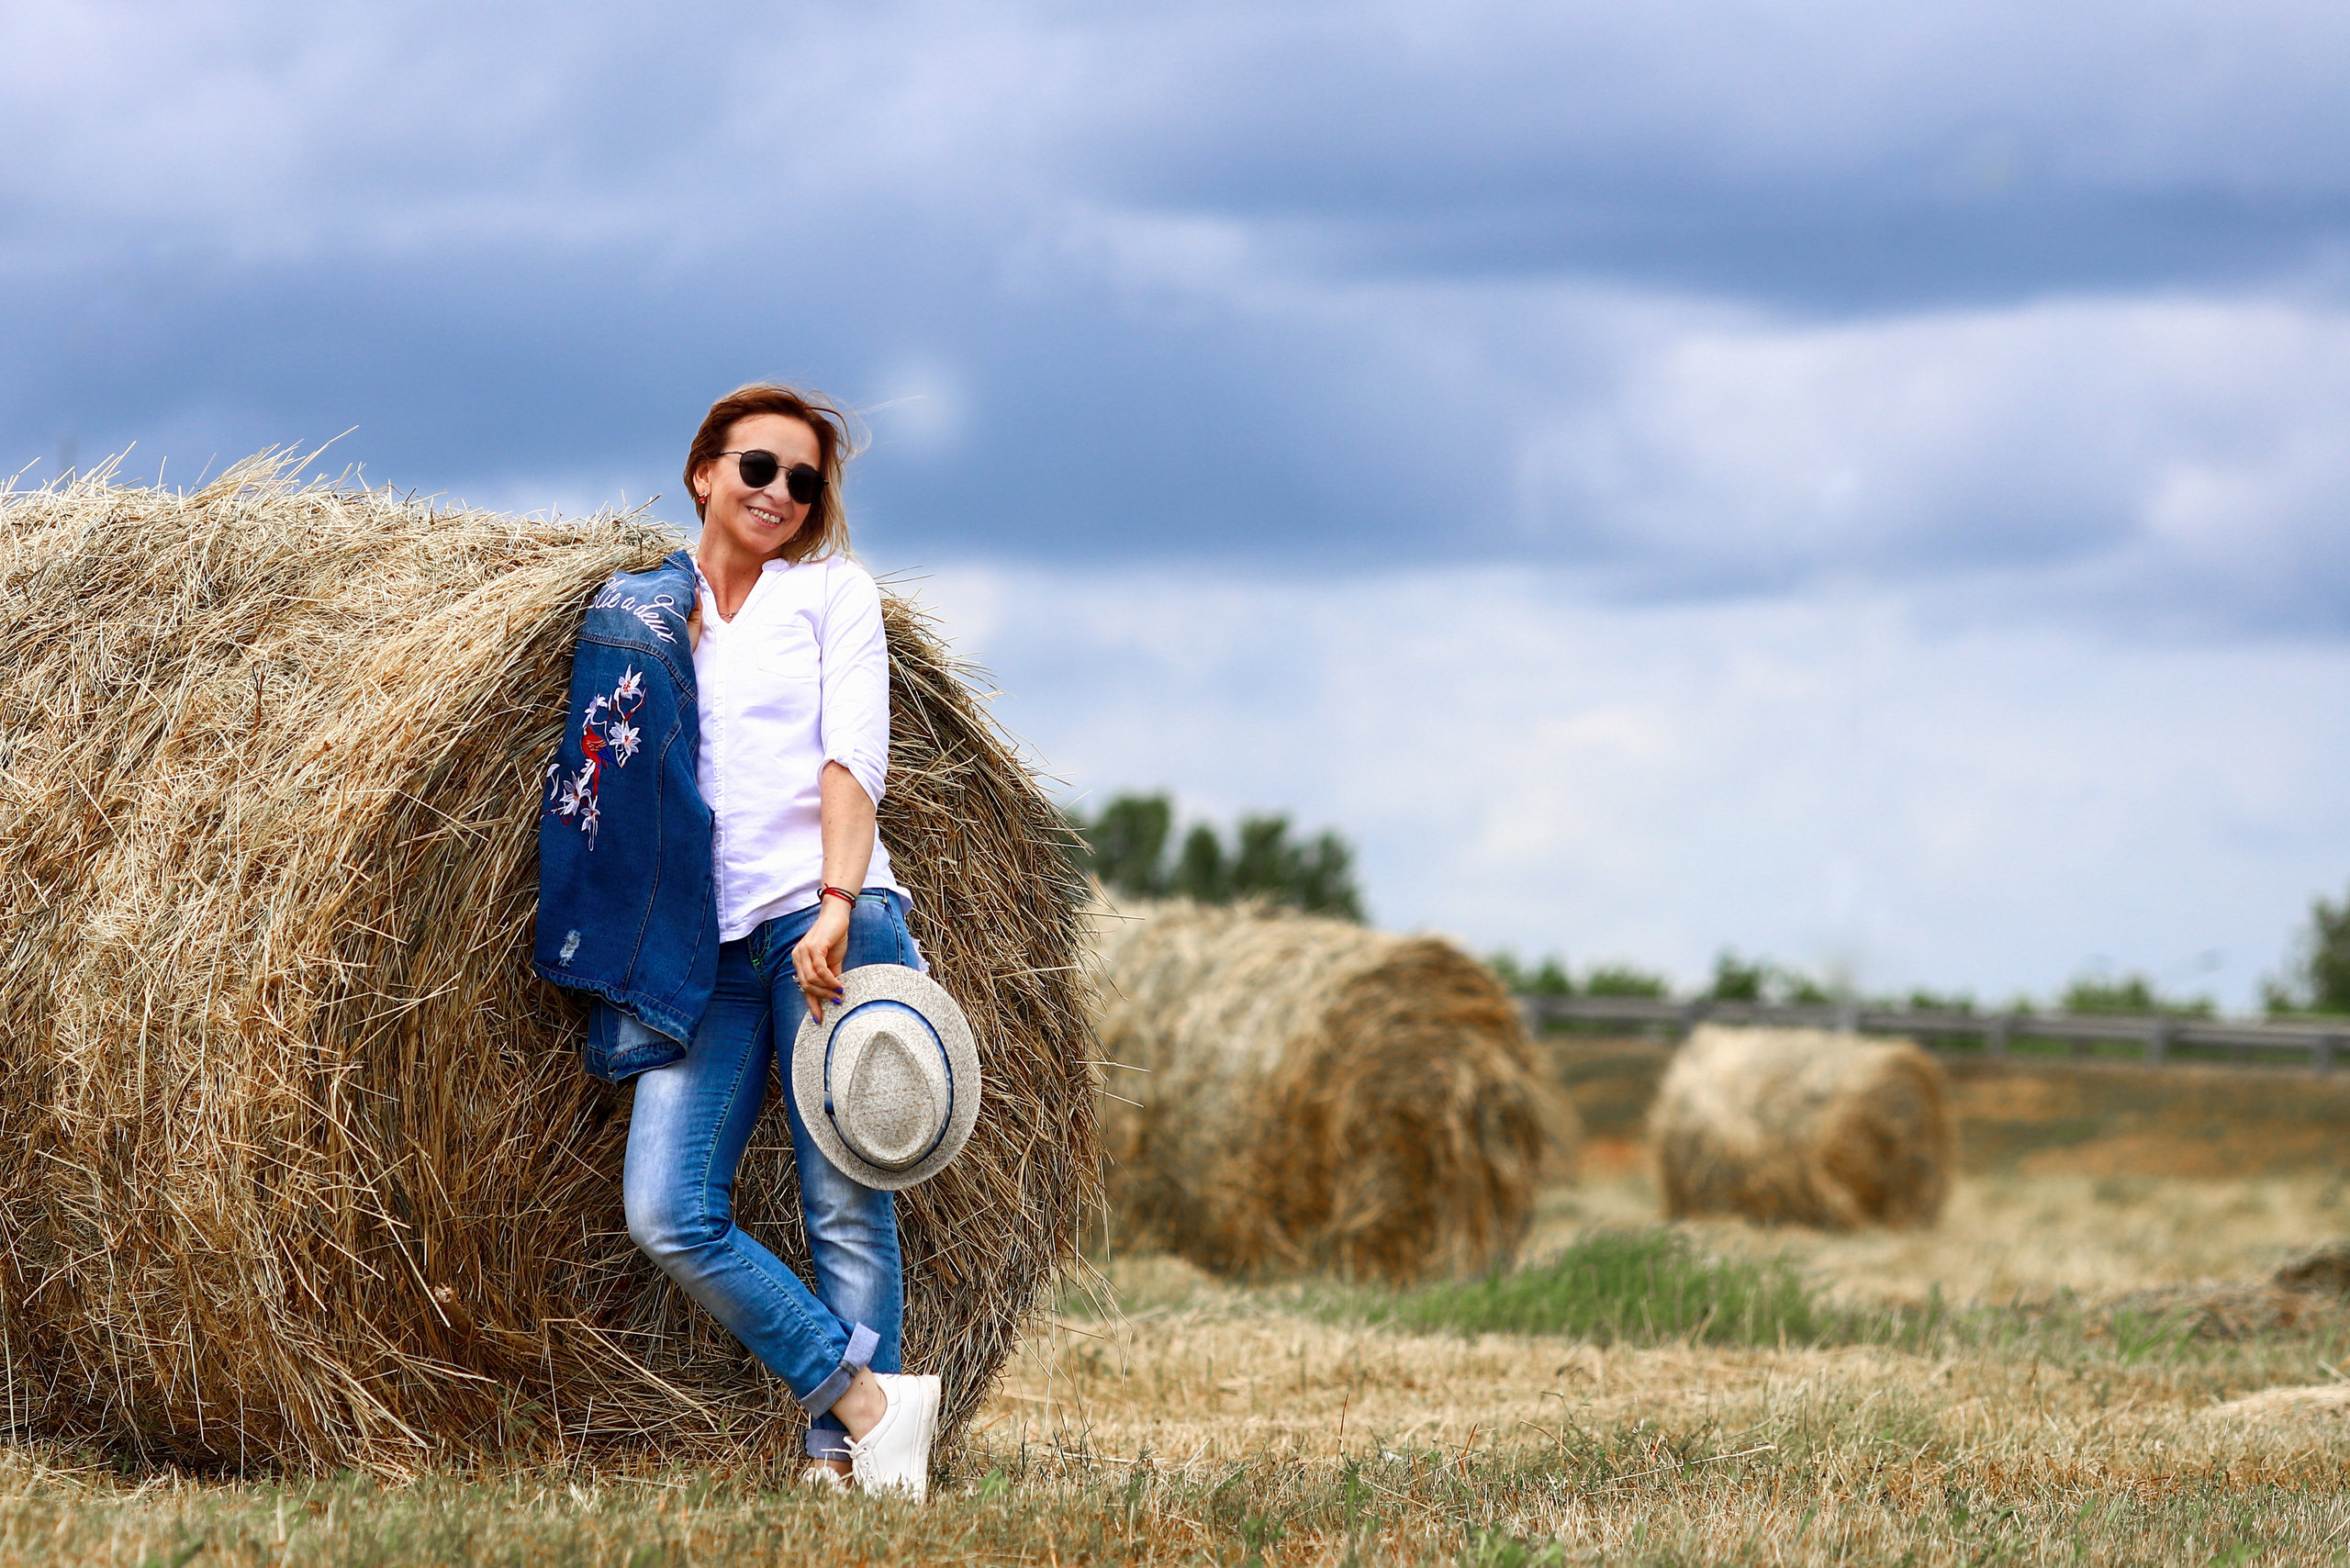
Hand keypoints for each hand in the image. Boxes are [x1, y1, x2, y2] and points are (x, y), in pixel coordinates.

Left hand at [794, 900, 852, 1022]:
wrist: (837, 915)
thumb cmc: (835, 936)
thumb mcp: (832, 961)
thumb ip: (831, 976)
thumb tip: (835, 994)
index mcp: (799, 960)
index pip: (803, 986)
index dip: (811, 1004)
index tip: (819, 1018)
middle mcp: (797, 956)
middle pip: (805, 985)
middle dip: (821, 997)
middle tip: (835, 1002)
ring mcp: (804, 951)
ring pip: (812, 980)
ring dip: (827, 990)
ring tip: (839, 994)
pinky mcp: (814, 947)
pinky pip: (820, 970)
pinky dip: (830, 981)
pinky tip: (839, 986)